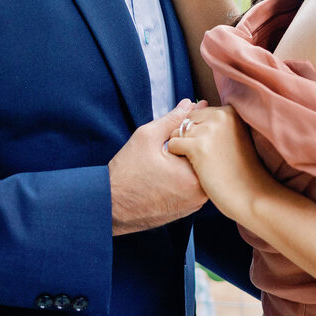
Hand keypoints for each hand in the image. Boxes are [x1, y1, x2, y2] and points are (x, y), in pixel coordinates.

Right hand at [108, 99, 208, 234]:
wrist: (110, 205)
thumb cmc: (126, 173)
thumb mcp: (147, 137)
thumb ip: (172, 119)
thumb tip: (190, 104)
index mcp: (193, 178)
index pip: (205, 144)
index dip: (192, 131)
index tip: (179, 129)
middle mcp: (199, 196)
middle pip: (204, 160)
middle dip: (192, 147)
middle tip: (171, 143)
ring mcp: (193, 205)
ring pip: (199, 174)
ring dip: (188, 162)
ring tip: (167, 157)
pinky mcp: (186, 211)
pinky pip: (192, 187)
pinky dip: (184, 177)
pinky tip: (167, 172)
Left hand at [165, 104, 278, 223]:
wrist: (251, 194)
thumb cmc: (243, 171)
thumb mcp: (237, 137)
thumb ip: (219, 124)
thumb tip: (193, 109)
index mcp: (231, 111)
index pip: (199, 113)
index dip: (199, 132)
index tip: (209, 148)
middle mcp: (220, 115)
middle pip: (187, 121)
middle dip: (188, 137)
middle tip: (204, 157)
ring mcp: (209, 130)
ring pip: (177, 132)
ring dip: (182, 148)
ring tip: (200, 164)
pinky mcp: (197, 146)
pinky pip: (172, 145)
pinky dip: (176, 157)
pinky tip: (193, 167)